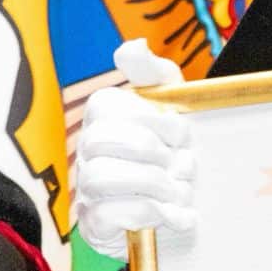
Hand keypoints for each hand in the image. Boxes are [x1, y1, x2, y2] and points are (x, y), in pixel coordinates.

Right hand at [72, 39, 195, 260]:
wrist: (178, 210)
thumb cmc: (171, 149)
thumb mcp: (171, 103)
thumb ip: (154, 73)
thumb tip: (132, 46)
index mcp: (103, 115)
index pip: (111, 105)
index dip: (156, 119)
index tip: (184, 134)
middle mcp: (87, 148)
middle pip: (107, 140)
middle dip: (155, 153)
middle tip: (184, 165)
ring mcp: (86, 186)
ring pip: (103, 176)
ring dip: (155, 185)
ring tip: (182, 192)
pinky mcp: (95, 223)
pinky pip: (110, 214)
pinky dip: (152, 214)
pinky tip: (178, 217)